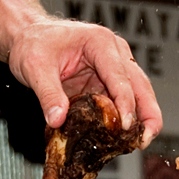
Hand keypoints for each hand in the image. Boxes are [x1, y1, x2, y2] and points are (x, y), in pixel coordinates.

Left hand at [8, 16, 162, 147]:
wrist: (29, 37)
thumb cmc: (34, 43)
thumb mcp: (35, 67)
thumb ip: (47, 94)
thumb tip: (58, 119)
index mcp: (100, 42)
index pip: (120, 76)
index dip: (126, 103)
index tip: (125, 125)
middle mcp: (114, 53)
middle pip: (140, 85)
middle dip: (149, 113)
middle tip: (146, 137)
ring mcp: (114, 68)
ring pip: (139, 94)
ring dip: (143, 118)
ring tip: (141, 142)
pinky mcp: (107, 83)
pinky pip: (122, 102)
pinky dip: (126, 119)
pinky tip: (124, 138)